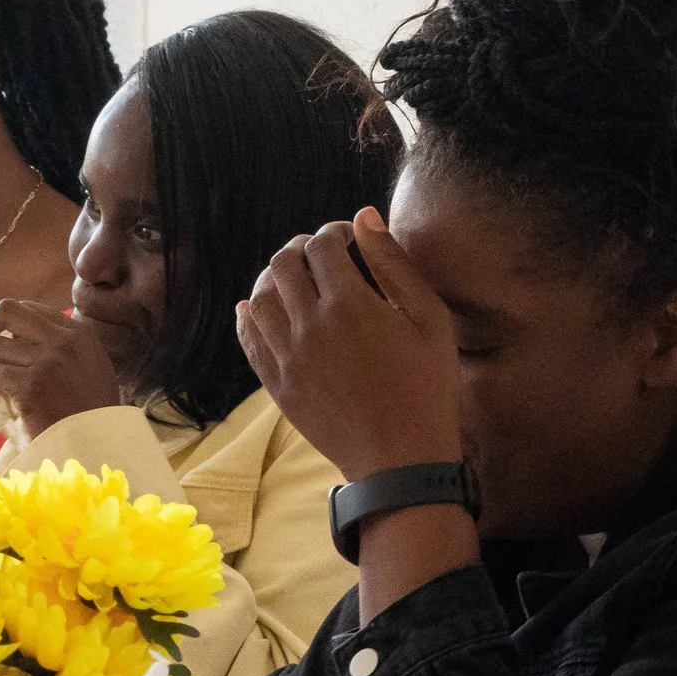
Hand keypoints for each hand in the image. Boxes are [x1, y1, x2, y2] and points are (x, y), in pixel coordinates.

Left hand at [0, 298, 125, 432]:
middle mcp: (65, 340)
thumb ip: (63, 349)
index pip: (32, 309)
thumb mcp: (88, 368)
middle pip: (8, 311)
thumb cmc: (90, 412)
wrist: (97, 442)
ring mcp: (49, 361)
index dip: (6, 322)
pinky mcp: (33, 385)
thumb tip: (18, 339)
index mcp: (79, 333)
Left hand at [235, 208, 463, 480]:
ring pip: (258, 298)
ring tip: (294, 281)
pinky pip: (248, 339)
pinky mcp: (276, 384)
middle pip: (282, 265)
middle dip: (300, 249)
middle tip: (320, 255)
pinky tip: (257, 308)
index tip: (348, 238)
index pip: (321, 246)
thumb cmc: (426, 385)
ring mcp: (286, 357)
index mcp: (349, 304)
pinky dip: (249, 316)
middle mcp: (308, 326)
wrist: (399, 457)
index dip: (334, 232)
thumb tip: (365, 218)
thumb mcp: (428, 318)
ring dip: (273, 280)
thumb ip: (394, 264)